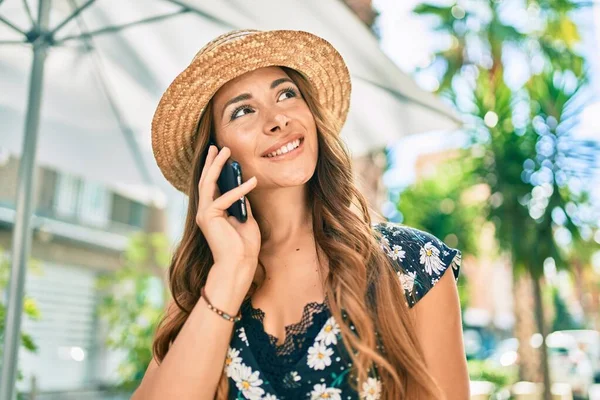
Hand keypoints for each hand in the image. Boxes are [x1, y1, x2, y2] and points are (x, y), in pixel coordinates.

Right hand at [195, 145, 260, 294]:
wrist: (239, 264)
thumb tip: (243, 188)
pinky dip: (239, 190)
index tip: (221, 155)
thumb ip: (241, 203)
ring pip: (208, 183)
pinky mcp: (209, 217)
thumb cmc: (244, 245)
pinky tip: (252, 182)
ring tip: (226, 152)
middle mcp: (205, 211)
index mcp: (213, 212)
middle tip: (218, 146)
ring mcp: (205, 214)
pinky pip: (225, 198)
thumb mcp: (246, 218)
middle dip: (212, 162)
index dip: (216, 169)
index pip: (212, 186)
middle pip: (206, 181)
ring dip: (217, 166)